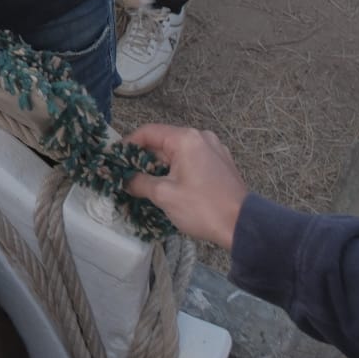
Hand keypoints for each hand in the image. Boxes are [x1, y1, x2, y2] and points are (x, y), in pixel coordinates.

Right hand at [124, 124, 251, 250]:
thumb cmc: (203, 208)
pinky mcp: (221, 163)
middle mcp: (201, 137)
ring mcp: (214, 149)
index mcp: (186, 139)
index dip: (129, 144)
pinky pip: (192, 160)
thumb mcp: (165, 195)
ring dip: (161, 165)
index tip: (116, 158)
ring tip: (146, 183)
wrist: (242, 226)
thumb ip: (140, 183)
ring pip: (178, 152)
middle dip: (144, 158)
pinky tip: (171, 186)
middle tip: (128, 174)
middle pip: (164, 141)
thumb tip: (125, 180)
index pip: (149, 132)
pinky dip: (178, 169)